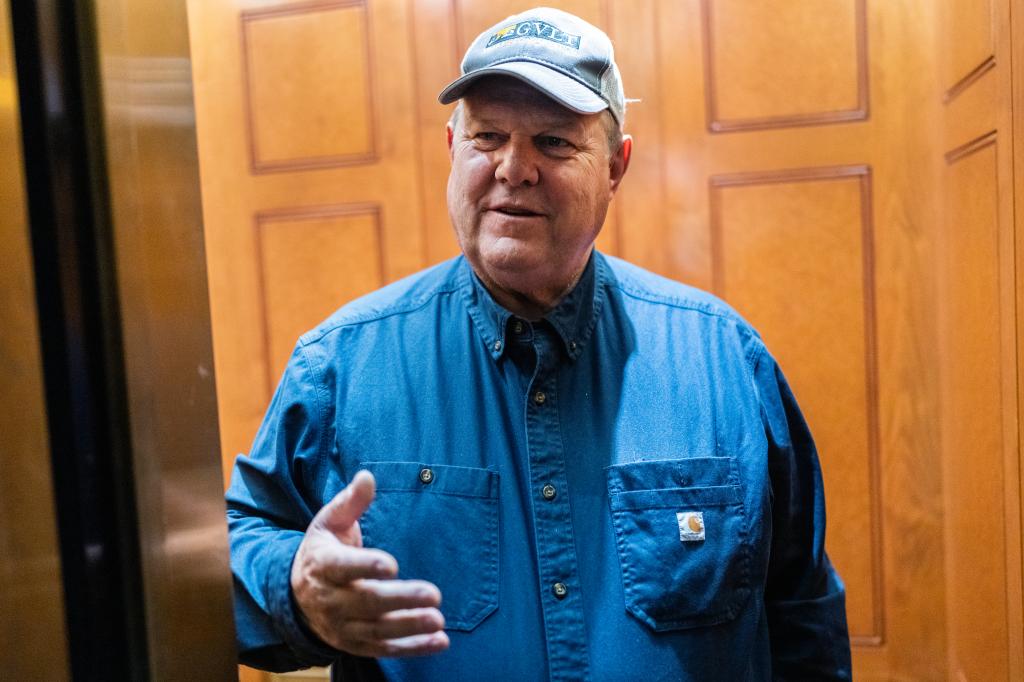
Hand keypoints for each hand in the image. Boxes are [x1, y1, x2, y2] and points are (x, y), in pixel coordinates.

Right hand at [290, 470, 449, 656]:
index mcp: (324, 565)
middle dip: (401, 599)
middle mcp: (331, 599)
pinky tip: (440, 642)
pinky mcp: (356, 644)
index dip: (366, 566)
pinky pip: (384, 650)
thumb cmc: (323, 550)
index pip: (344, 567)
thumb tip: (367, 476)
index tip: (392, 564)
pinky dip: (413, 649)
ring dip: (410, 627)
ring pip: (377, 630)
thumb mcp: (329, 522)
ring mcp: (342, 626)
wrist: (297, 595)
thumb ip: (350, 501)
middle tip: (433, 594)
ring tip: (438, 620)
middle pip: (367, 602)